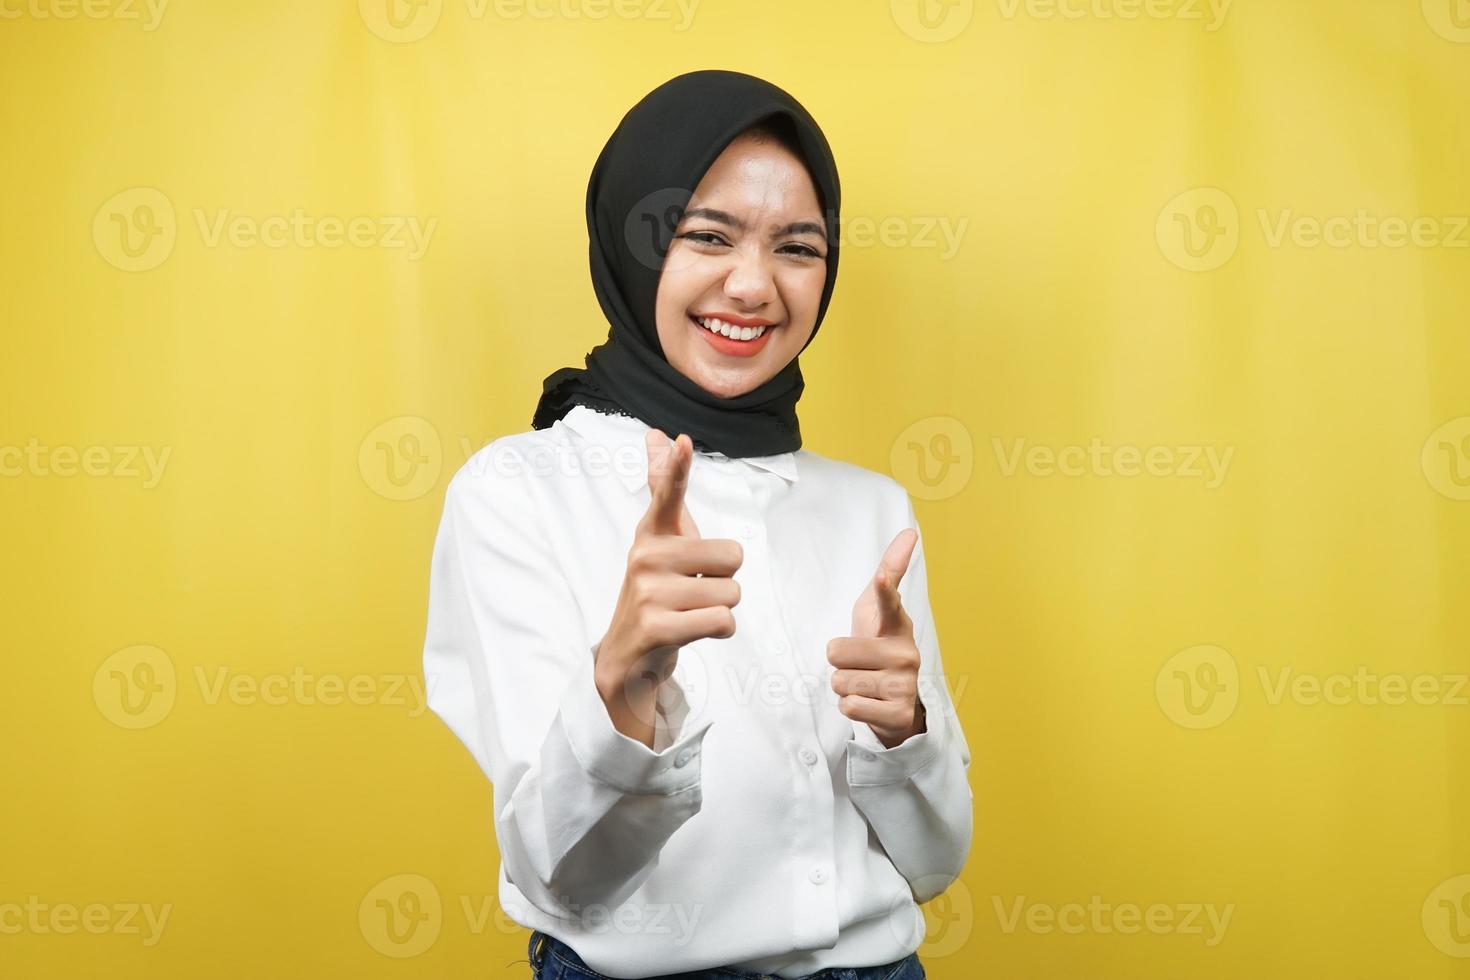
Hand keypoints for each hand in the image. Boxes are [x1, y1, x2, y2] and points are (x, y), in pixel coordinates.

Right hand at [594, 428, 743, 746]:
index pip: (667, 492)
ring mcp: (648, 592)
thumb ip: (664, 490)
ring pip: (732, 594)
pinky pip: (722, 621)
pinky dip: (718, 631)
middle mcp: (646, 556)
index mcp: (652, 533)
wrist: (626, 657)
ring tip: (687, 613)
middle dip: (725, 582)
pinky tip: (690, 630)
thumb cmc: (657, 591)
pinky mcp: (656, 627)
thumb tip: (660, 436)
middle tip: (692, 593)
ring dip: (720, 609)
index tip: (682, 441)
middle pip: (733, 557)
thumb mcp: (662, 539)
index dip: (676, 467)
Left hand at [828, 528, 925, 748]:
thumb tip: (910, 531)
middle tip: (860, 665)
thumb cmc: (880, 646)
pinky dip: (851, 707)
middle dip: (839, 663)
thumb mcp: (878, 610)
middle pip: (837, 652)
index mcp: (897, 625)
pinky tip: (870, 704)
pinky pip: (848, 706)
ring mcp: (905, 684)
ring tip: (865, 685)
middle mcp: (906, 653)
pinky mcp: (898, 714)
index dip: (883, 591)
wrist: (897, 703)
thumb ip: (889, 572)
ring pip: (840, 681)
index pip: (889, 603)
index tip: (881, 579)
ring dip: (845, 686)